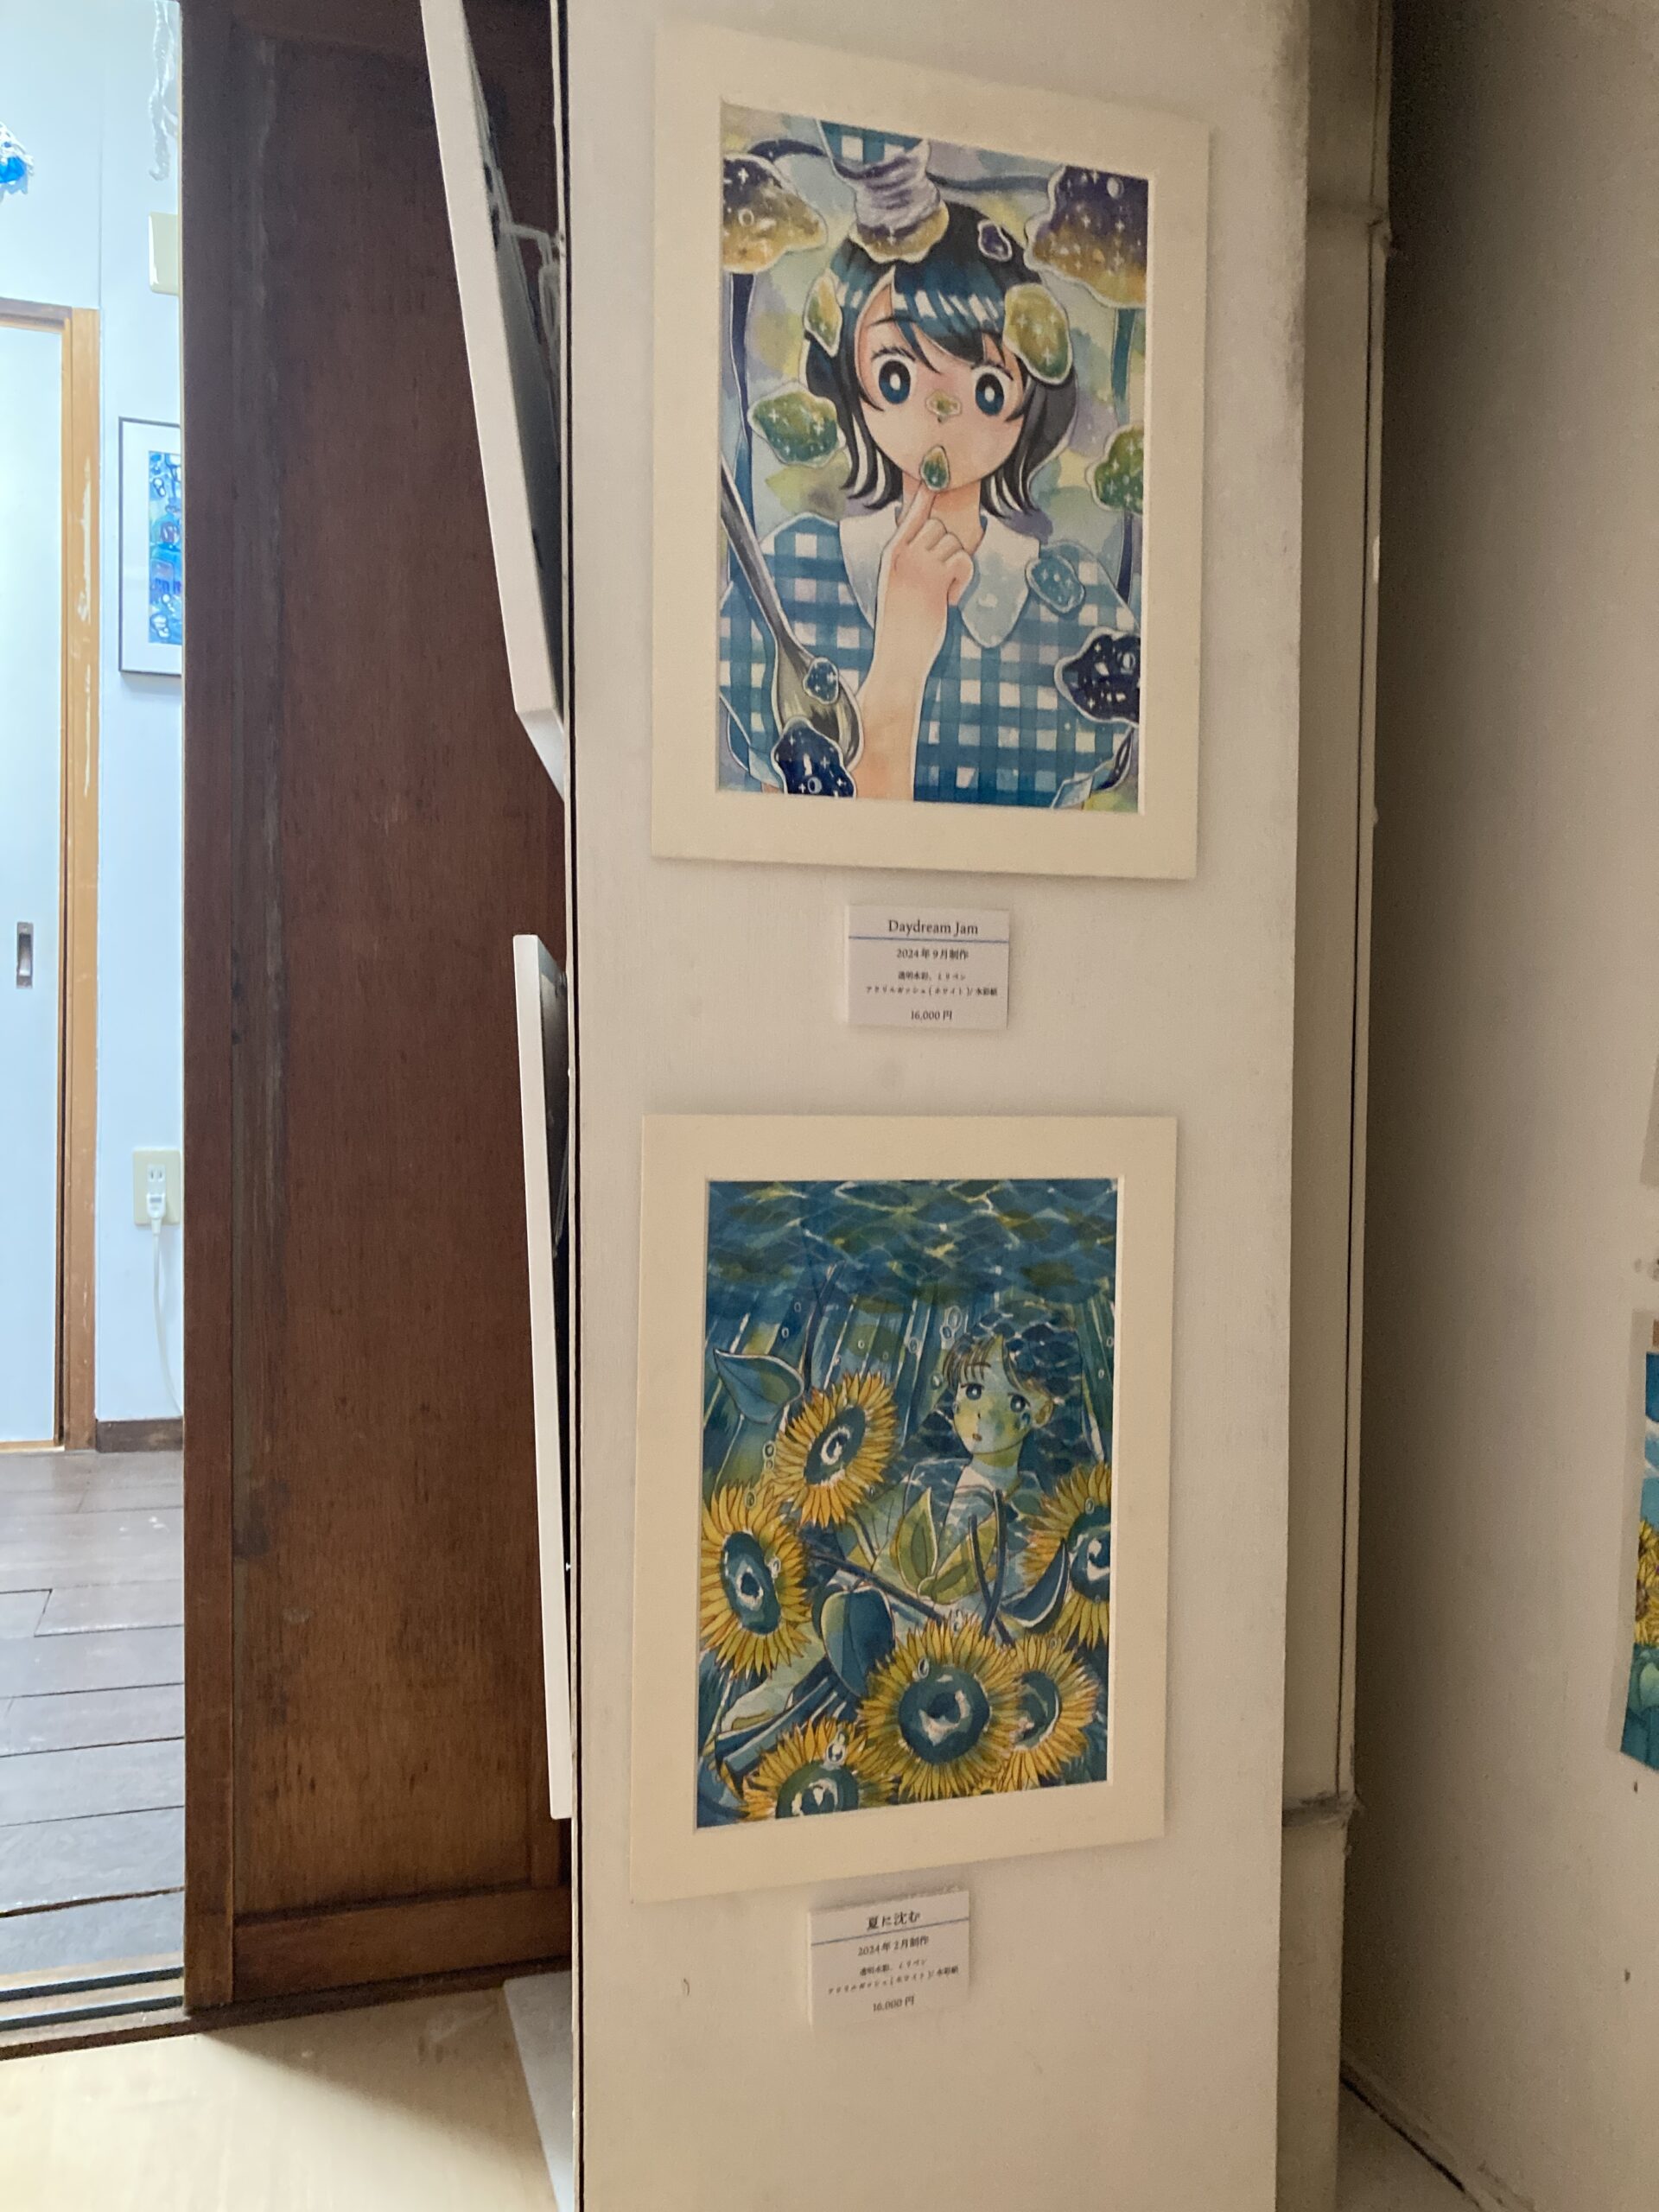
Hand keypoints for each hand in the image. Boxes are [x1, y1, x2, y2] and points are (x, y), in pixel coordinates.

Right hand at [853, 488, 973, 799]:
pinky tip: (949, 600)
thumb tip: (936, 538)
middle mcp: (903, 553)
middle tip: (942, 580)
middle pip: (940, 528)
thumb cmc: (901, 625)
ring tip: (943, 593)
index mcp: (891, 553)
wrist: (898, 656)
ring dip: (957, 567)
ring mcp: (919, 565)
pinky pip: (962, 560)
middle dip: (949, 549)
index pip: (913, 514)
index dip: (927, 494)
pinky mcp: (935, 579)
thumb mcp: (899, 585)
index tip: (937, 473)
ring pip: (954, 543)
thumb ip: (911, 559)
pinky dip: (962, 579)